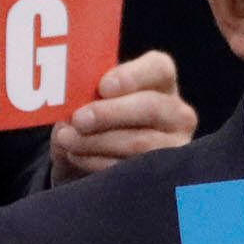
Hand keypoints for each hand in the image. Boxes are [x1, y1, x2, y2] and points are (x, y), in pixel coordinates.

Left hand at [52, 50, 194, 180]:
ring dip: (97, 142)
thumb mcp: (89, 99)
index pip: (158, 69)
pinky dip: (98, 163)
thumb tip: (68, 97)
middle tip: (78, 120)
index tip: (103, 87)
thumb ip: (83, 92)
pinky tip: (76, 156)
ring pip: (141, 143)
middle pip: (151, 107)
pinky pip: (132, 169)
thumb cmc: (94, 119)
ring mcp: (175, 145)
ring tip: (67, 139)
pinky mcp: (163, 174)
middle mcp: (176, 112)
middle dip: (110, 114)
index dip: (131, 77)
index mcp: (160, 81)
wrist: (92, 159)